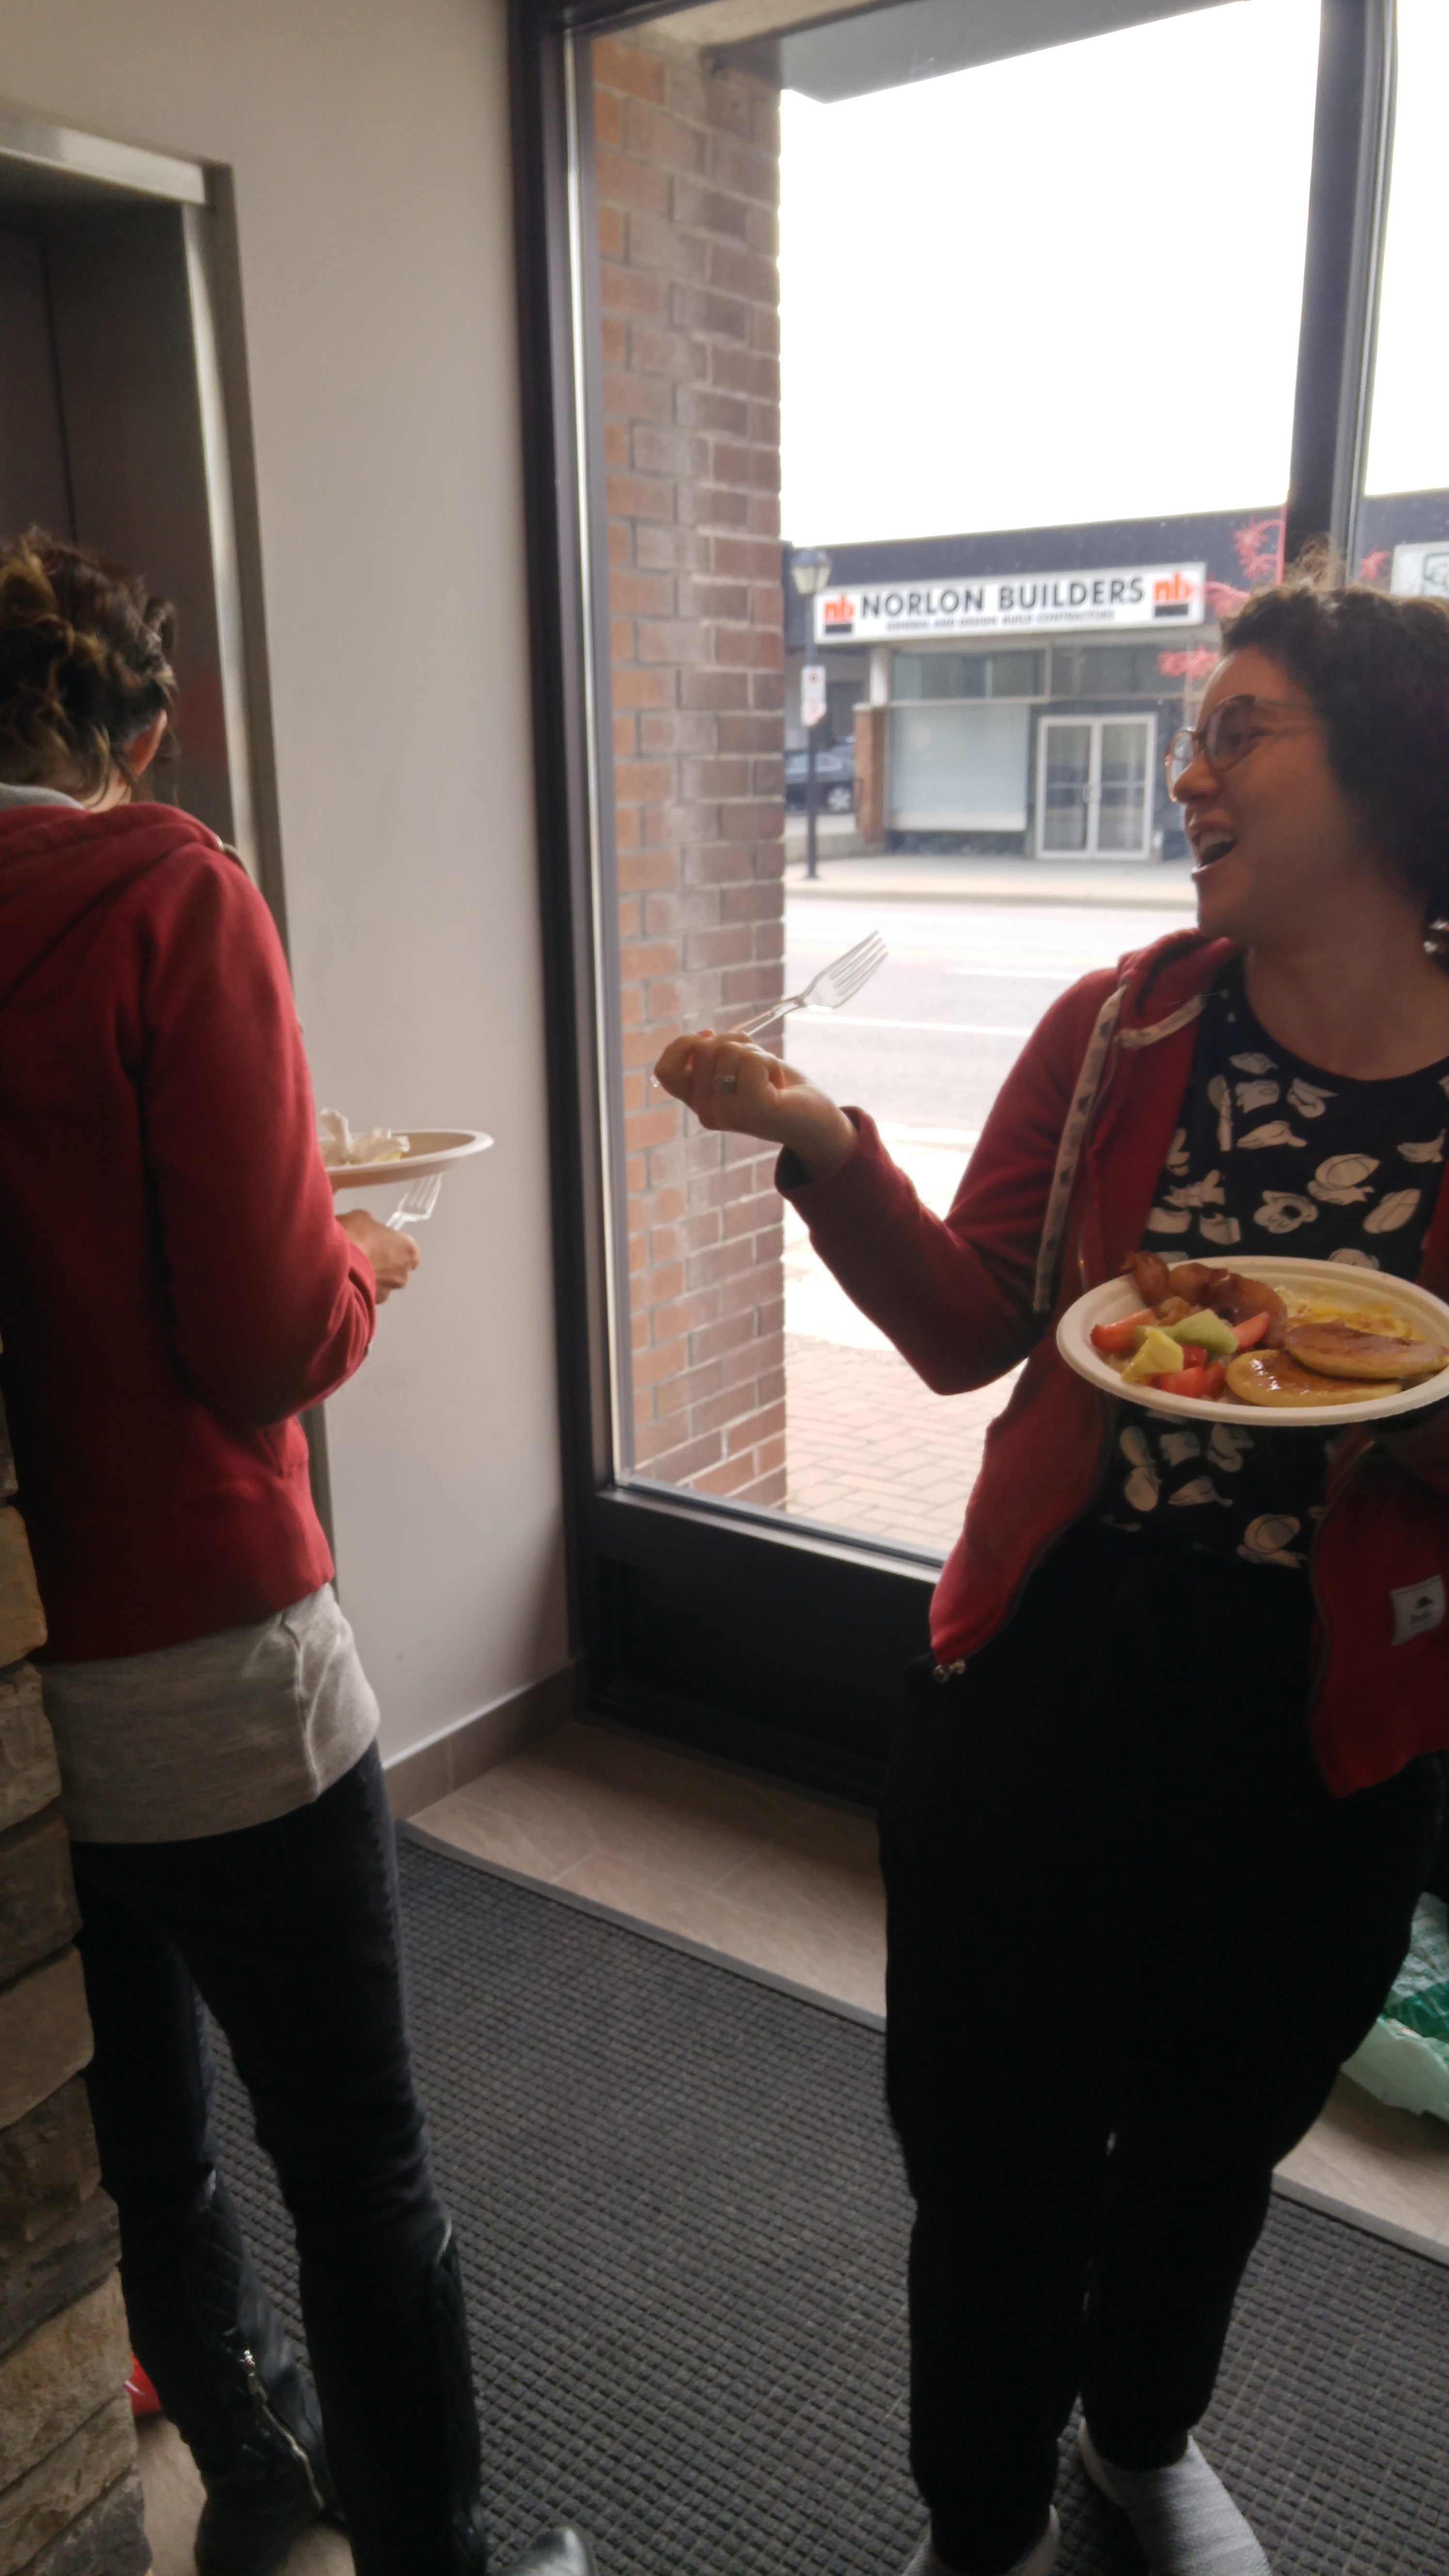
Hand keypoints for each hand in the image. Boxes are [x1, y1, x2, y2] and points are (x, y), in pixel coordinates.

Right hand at [338, 1208, 420, 1301]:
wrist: (334, 1263)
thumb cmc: (355, 1235)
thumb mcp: (362, 1218)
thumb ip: (371, 1226)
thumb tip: (368, 1229)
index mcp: (410, 1251)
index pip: (406, 1249)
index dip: (390, 1245)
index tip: (375, 1241)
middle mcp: (404, 1275)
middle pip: (395, 1269)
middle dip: (381, 1264)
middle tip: (361, 1255)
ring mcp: (387, 1293)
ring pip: (380, 1284)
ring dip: (369, 1278)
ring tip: (350, 1269)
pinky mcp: (371, 1305)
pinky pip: (366, 1294)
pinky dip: (358, 1289)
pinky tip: (344, 1280)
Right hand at [653, 1027, 856, 1180]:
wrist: (817, 1123)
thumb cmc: (779, 1090)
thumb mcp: (740, 1066)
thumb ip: (716, 1055)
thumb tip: (704, 1035)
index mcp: (700, 1102)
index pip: (665, 1071)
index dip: (682, 1045)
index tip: (709, 1037)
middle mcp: (707, 1113)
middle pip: (701, 1050)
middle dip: (733, 1042)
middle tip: (755, 1064)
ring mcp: (727, 1113)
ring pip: (727, 1050)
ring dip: (756, 1053)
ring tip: (770, 1078)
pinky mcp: (751, 1108)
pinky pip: (750, 1060)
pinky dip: (769, 1061)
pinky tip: (778, 1084)